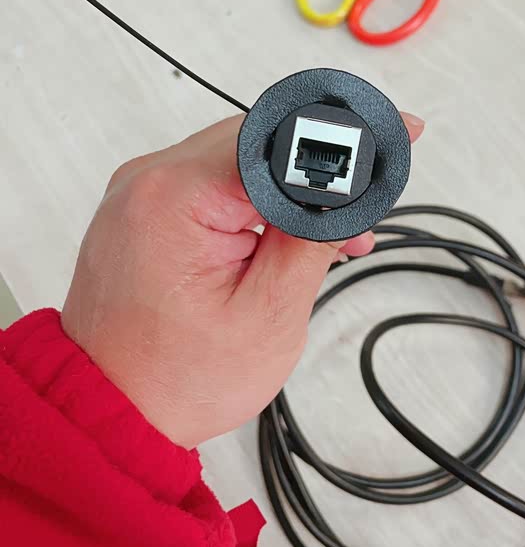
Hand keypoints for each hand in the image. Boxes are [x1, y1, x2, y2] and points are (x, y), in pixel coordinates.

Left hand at [62, 113, 423, 447]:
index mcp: (174, 196)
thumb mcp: (269, 315)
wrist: (107, 413)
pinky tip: (283, 238)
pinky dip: (256, 202)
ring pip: (241, 158)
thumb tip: (352, 179)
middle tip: (359, 221)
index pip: (279, 137)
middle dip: (321, 172)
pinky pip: (214, 182)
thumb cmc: (176, 380)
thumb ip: (313, 238)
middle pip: (261, 138)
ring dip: (291, 189)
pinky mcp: (146, 208)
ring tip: (326, 243)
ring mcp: (142, 191)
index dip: (347, 134)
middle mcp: (149, 179)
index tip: (396, 133)